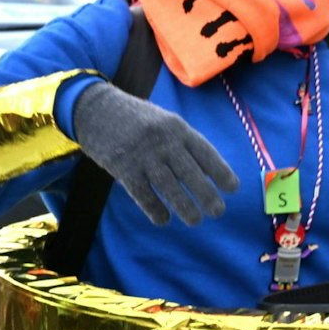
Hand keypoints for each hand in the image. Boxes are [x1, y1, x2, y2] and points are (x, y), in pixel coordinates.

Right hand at [72, 81, 237, 226]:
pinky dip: (155, 209)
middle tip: (218, 212)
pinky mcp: (123, 168)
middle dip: (207, 195)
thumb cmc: (137, 118)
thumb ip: (183, 142)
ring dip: (184, 207)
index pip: (205, 153)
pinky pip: (143, 194)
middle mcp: (164, 142)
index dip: (221, 172)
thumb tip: (207, 170)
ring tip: (195, 221)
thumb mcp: (165, 121)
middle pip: (190, 173)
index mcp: (178, 128)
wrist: (96, 109)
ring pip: (169, 187)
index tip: (233, 188)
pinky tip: (164, 220)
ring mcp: (143, 156)